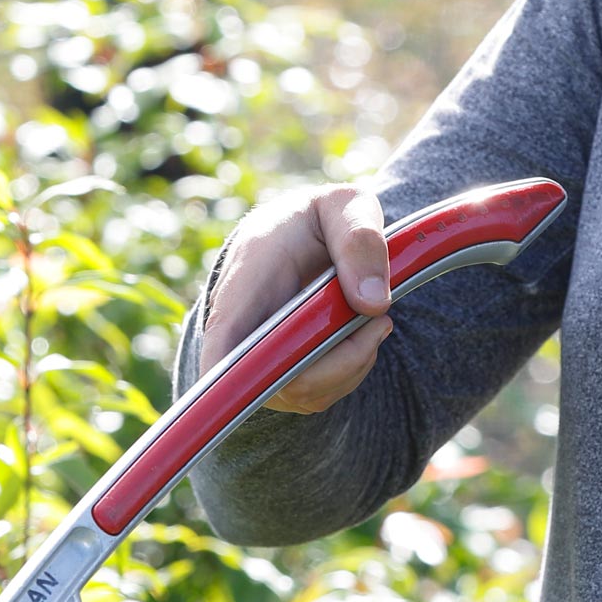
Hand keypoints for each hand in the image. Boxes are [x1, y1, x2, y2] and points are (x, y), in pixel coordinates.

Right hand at [199, 183, 393, 413]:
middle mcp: (241, 328)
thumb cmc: (321, 217)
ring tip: (373, 318)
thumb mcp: (346, 207)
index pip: (222, 345)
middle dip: (341, 361)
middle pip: (276, 380)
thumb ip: (359, 242)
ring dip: (351, 364)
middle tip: (379, 319)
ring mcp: (260, 356)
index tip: (269, 381)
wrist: (305, 232)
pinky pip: (316, 394)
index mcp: (246, 281)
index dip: (232, 379)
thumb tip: (371, 304)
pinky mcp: (283, 374)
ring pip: (301, 393)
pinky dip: (350, 372)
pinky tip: (360, 335)